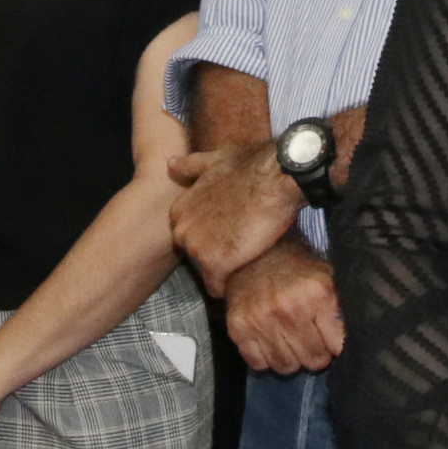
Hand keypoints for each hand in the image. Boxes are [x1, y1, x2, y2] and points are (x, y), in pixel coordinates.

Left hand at [168, 142, 302, 291]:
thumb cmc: (251, 167)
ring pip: (205, 271)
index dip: (209, 236)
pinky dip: (226, 286)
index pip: (188, 235)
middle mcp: (182, 230)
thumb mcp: (214, 161)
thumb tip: (169, 163)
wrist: (278, 177)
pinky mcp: (215, 264)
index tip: (227, 233)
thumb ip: (189, 167)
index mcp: (180, 210)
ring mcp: (197, 248)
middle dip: (213, 253)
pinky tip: (241, 275)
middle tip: (238, 245)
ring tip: (244, 257)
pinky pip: (215, 287)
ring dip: (222, 269)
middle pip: (194, 254)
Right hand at [222, 244, 344, 374]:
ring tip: (290, 342)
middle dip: (316, 355)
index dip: (336, 346)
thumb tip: (353, 342)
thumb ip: (340, 308)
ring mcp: (261, 319)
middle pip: (313, 359)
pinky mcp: (238, 327)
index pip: (337, 345)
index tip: (331, 342)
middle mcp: (289, 308)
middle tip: (311, 343)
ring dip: (291, 359)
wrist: (252, 254)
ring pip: (286, 366)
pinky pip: (259, 364)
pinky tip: (270, 342)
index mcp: (317, 293)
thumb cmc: (295, 267)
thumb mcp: (326, 277)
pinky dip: (266, 359)